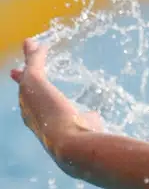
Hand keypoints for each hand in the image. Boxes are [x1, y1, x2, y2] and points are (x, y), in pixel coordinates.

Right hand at [10, 38, 103, 164]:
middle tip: (17, 72)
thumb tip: (92, 116)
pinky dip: (36, 53)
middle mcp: (29, 113)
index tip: (34, 97)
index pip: (35, 111)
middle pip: (24, 91)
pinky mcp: (33, 82)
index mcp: (41, 127)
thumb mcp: (85, 131)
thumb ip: (87, 122)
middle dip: (22, 80)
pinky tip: (39, 44)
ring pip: (28, 74)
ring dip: (31, 60)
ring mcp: (28, 96)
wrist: (72, 144)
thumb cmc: (81, 143)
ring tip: (31, 47)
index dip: (34, 102)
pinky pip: (33, 63)